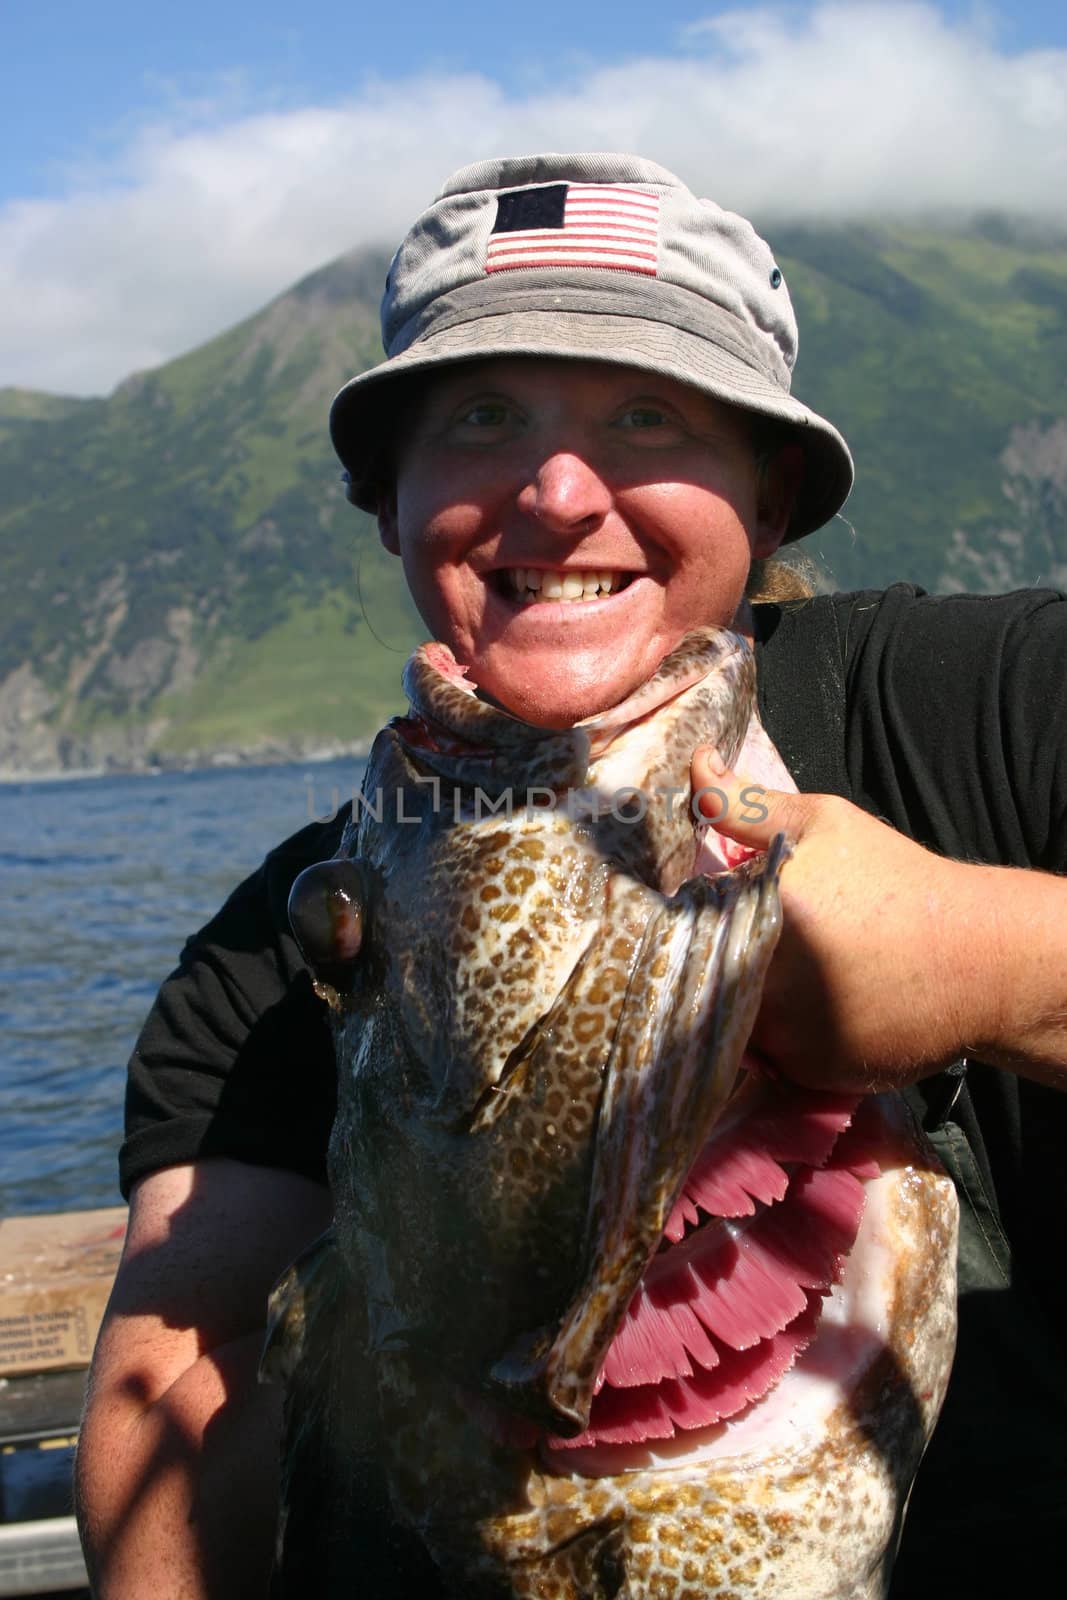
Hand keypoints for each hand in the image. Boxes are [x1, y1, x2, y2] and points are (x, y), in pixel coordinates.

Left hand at [690, 749, 995, 1092]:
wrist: (979, 961)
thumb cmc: (898, 882)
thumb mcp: (825, 826)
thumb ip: (747, 806)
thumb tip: (698, 765)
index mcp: (754, 915)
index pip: (685, 924)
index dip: (693, 917)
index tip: (714, 911)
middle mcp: (760, 983)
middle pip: (702, 976)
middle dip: (718, 959)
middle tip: (760, 944)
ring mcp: (782, 1035)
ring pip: (731, 1019)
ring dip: (745, 1000)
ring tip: (795, 976)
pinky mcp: (807, 1072)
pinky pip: (769, 1056)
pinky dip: (782, 1035)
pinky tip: (818, 1008)